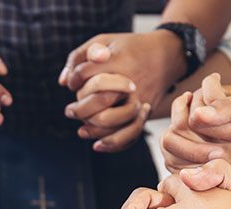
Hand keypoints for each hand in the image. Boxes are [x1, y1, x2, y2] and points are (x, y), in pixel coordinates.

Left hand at [60, 31, 185, 146]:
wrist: (166, 56)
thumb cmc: (129, 49)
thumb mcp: (104, 40)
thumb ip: (79, 56)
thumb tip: (63, 82)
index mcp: (117, 60)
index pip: (85, 74)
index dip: (74, 79)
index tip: (73, 82)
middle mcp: (128, 82)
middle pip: (98, 100)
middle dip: (79, 109)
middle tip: (70, 111)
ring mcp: (139, 99)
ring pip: (112, 121)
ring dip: (92, 128)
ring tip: (81, 130)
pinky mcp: (146, 112)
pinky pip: (130, 133)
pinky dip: (113, 143)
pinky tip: (98, 145)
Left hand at [162, 81, 230, 208]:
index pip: (199, 117)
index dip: (201, 96)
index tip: (212, 80)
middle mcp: (212, 160)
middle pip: (178, 131)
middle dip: (180, 109)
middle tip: (189, 95)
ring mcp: (202, 171)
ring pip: (171, 146)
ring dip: (174, 125)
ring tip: (186, 109)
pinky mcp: (197, 178)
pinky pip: (173, 160)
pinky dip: (174, 143)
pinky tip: (187, 129)